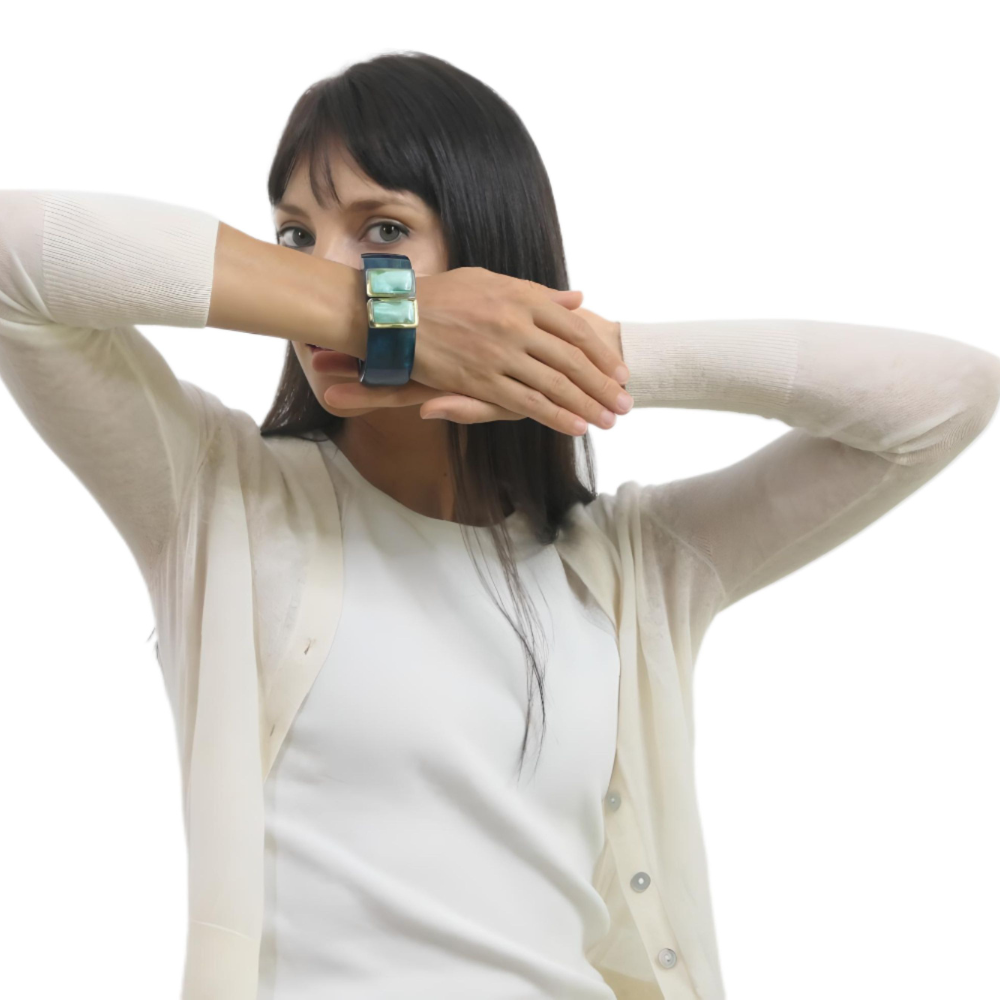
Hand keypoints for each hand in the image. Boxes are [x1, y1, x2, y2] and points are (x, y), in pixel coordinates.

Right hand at [322, 302, 628, 429]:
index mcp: (522, 298)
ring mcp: (500, 355)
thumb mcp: (492, 281)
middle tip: (625, 403)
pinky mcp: (482, 381)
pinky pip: (526, 402)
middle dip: (602, 386)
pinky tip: (575, 426)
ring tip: (608, 420)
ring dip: (586, 405)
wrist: (398, 315)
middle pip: (572, 360)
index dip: (601, 353)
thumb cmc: (442, 295)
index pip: (574, 329)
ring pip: (555, 385)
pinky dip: (554, 415)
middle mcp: (517, 326)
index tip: (619, 371)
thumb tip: (577, 299)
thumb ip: (538, 293)